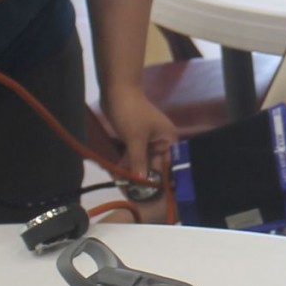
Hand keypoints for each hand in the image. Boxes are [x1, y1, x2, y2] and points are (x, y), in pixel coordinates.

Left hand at [100, 87, 175, 222]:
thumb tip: (142, 181)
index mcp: (168, 139)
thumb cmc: (131, 114)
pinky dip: (128, 161)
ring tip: (123, 183)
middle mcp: (161, 140)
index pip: (168, 164)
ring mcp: (147, 139)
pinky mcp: (135, 137)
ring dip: (134, 169)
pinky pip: (134, 153)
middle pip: (155, 163)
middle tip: (133, 191)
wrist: (117, 91)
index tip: (152, 193)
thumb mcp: (135, 139)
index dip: (160, 178)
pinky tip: (119, 172)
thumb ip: (139, 161)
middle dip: (144, 175)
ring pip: (143, 159)